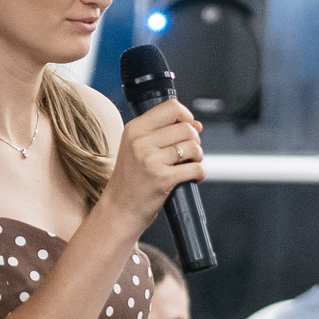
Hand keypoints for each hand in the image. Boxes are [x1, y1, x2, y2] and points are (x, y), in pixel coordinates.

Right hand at [106, 101, 203, 231]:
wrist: (119, 210)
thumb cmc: (131, 180)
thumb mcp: (138, 150)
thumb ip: (165, 133)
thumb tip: (198, 124)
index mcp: (134, 129)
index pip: (171, 107)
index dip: (186, 116)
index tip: (186, 129)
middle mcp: (140, 141)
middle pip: (186, 128)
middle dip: (195, 141)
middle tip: (188, 154)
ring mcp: (150, 160)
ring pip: (193, 147)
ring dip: (198, 157)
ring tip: (189, 166)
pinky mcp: (162, 179)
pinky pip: (195, 168)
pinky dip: (199, 173)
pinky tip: (192, 179)